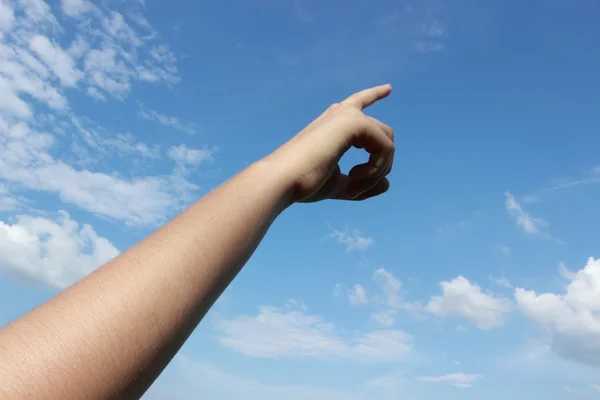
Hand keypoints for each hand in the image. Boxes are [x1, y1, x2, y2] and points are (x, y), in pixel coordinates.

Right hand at [269, 84, 394, 202]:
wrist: (282, 179)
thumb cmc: (303, 182)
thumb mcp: (339, 185)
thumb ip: (363, 183)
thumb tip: (387, 184)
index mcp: (333, 122)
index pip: (359, 102)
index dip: (375, 94)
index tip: (389, 87)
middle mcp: (341, 114)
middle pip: (383, 133)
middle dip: (379, 167)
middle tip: (356, 190)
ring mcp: (348, 116)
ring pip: (387, 143)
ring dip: (377, 172)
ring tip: (353, 187)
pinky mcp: (354, 122)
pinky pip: (386, 147)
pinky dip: (376, 169)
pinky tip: (355, 178)